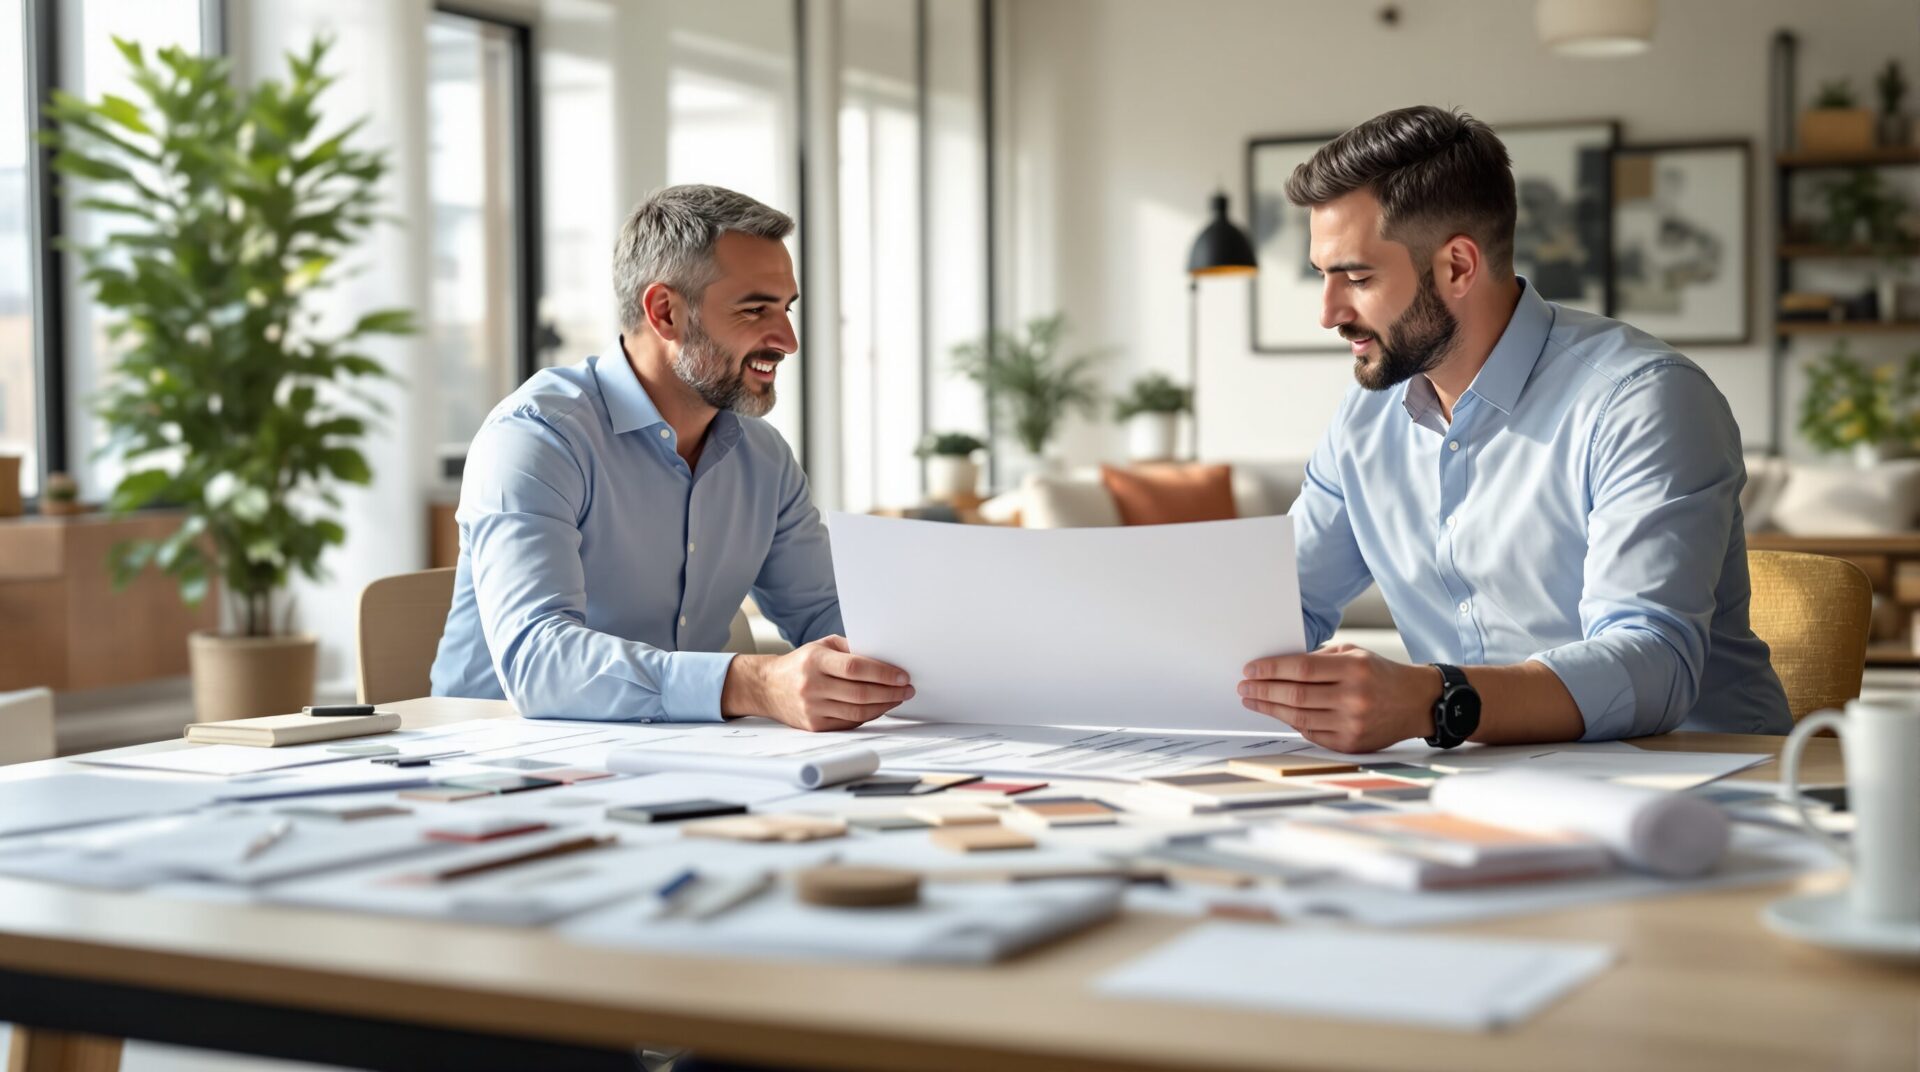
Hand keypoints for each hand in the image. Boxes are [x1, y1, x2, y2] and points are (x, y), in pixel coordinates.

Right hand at [722, 635, 912, 731]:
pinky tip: (880, 707)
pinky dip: (869, 715)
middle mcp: (812, 685)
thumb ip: (851, 649)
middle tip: (907, 689)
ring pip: (857, 711)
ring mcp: (812, 708)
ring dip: (884, 706)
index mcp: (815, 660)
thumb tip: (886, 657)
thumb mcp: (822, 646)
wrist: (768, 687)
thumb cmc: (801, 664)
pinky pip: (849, 723)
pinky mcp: (814, 725)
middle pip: (860, 692)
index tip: (902, 675)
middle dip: (890, 692)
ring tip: (898, 698)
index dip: (883, 673)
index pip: (855, 667)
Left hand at [1237, 644, 1442, 752]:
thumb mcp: (1354, 654)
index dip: (1271, 669)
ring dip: (1270, 708)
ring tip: (1253, 700)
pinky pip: (1311, 733)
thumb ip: (1319, 660)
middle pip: (1295, 695)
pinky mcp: (1350, 744)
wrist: (1416, 702)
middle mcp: (1353, 697)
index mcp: (1354, 669)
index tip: (1250, 669)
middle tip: (1244, 687)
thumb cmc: (1380, 674)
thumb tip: (1278, 667)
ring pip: (1299, 717)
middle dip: (1263, 690)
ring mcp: (1352, 724)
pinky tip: (1279, 713)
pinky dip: (1292, 723)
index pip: (1301, 669)